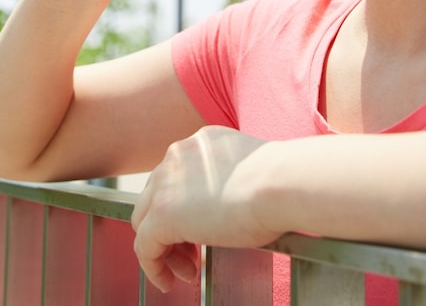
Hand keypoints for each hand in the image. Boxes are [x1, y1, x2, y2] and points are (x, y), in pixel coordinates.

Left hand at [130, 126, 280, 292]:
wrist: (280, 184)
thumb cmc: (281, 182)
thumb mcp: (249, 172)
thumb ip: (232, 180)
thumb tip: (236, 202)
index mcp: (200, 143)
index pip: (178, 178)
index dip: (186, 209)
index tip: (203, 230)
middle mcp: (177, 156)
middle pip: (156, 197)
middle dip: (171, 228)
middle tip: (193, 255)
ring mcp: (165, 183)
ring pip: (146, 220)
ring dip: (165, 249)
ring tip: (188, 272)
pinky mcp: (162, 214)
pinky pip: (144, 246)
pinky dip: (153, 266)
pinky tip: (169, 282)